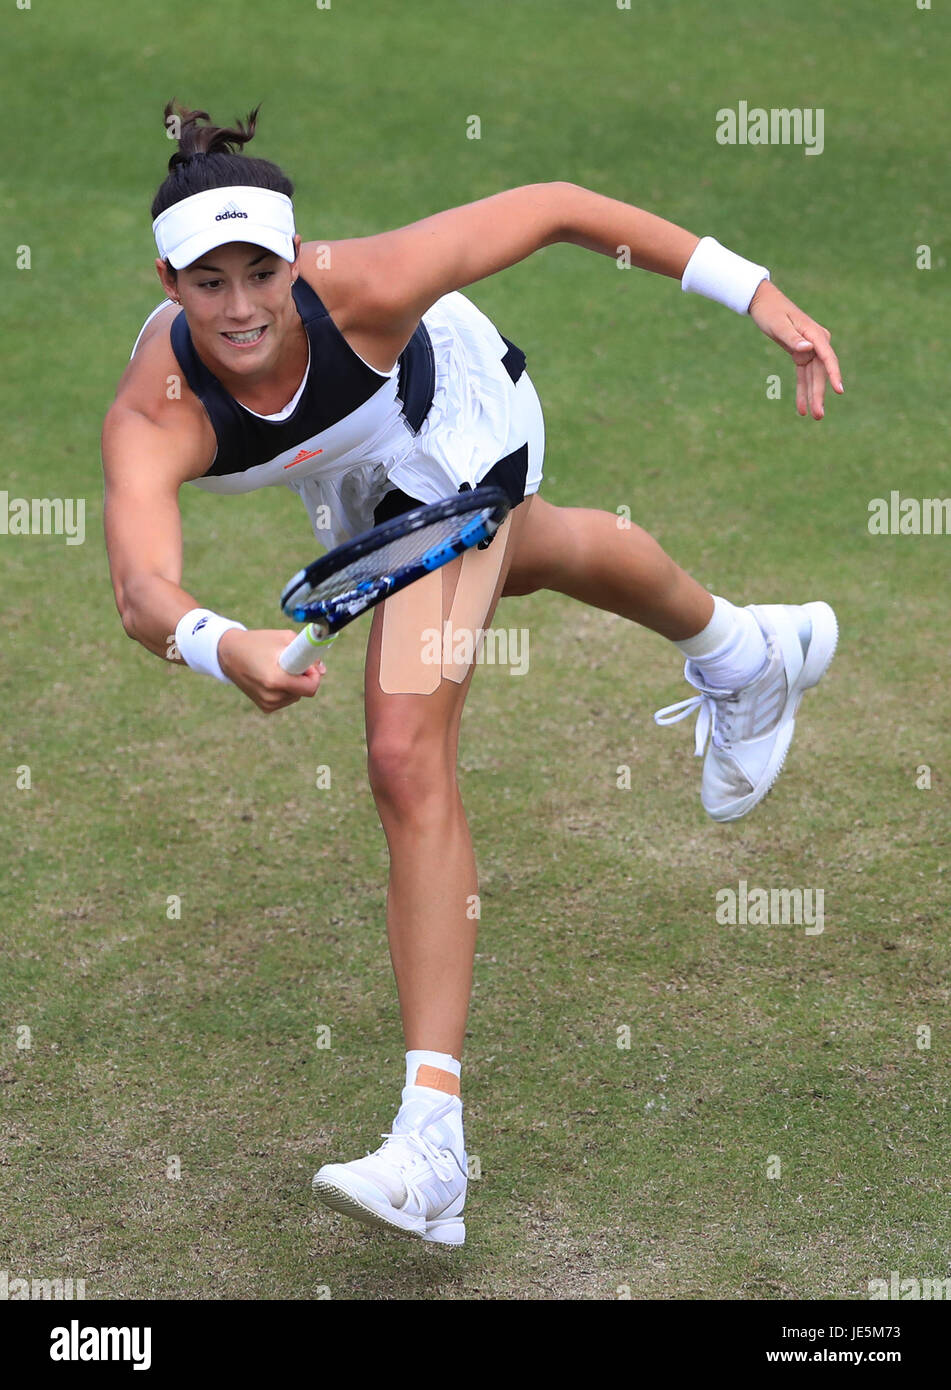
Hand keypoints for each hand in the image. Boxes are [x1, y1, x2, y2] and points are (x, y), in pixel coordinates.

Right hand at [217, 628, 325, 712]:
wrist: (229, 653)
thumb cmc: (258, 642)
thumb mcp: (284, 638)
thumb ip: (307, 653)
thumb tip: (322, 670)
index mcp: (276, 680)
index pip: (311, 688)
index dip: (314, 675)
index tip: (307, 664)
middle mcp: (271, 696)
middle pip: (304, 691)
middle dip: (303, 677)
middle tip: (289, 661)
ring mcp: (267, 704)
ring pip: (296, 696)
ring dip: (294, 683)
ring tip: (277, 668)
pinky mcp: (265, 707)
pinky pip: (286, 699)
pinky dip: (285, 689)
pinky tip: (272, 677)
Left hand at [748, 280, 843, 419]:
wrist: (764, 303)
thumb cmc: (771, 312)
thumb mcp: (778, 325)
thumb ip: (792, 338)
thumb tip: (807, 348)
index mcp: (814, 334)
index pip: (827, 357)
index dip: (833, 374)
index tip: (839, 390)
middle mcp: (817, 342)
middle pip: (821, 372)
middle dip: (819, 394)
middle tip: (819, 416)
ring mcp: (811, 349)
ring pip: (814, 377)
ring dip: (813, 396)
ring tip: (815, 416)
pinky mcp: (802, 354)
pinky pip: (804, 376)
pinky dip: (803, 390)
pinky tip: (802, 409)